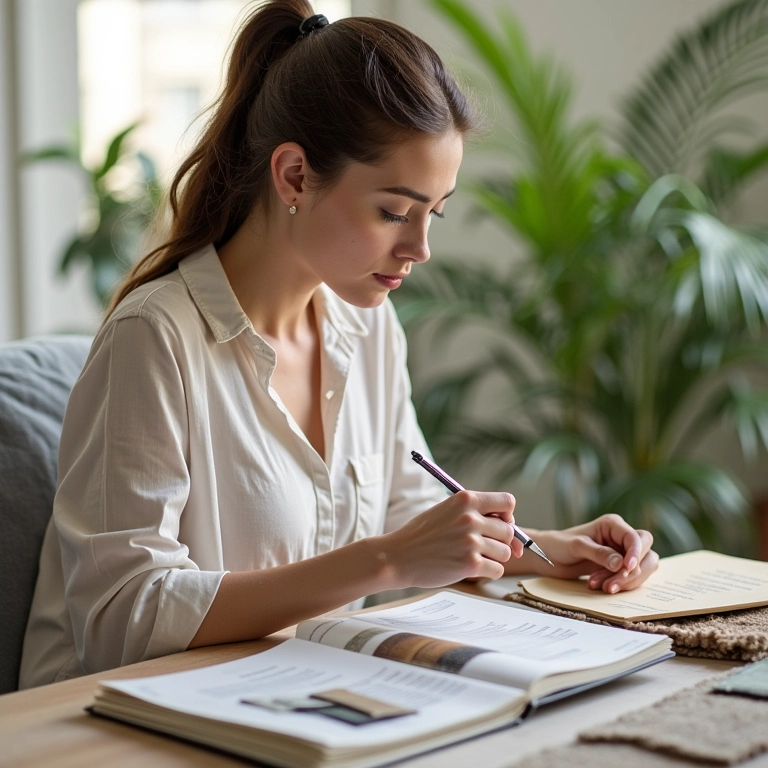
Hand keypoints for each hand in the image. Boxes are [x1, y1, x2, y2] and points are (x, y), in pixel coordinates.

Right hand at [382, 491, 523, 588]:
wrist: (398, 556)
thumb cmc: (421, 535)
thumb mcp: (446, 511)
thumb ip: (475, 514)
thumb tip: (511, 529)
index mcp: (465, 499)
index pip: (507, 502)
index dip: (507, 515)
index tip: (500, 524)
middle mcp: (470, 518)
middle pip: (508, 531)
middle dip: (500, 541)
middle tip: (480, 547)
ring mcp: (471, 541)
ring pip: (504, 552)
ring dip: (493, 558)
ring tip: (470, 556)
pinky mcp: (470, 564)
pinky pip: (497, 570)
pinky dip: (488, 572)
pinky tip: (469, 568)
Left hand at [530, 515, 657, 592]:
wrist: (548, 557)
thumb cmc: (560, 545)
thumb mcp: (577, 546)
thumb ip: (599, 553)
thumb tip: (621, 564)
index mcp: (613, 525)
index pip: (636, 538)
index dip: (636, 553)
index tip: (627, 568)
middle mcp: (621, 537)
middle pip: (646, 553)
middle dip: (633, 571)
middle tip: (611, 585)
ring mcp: (622, 553)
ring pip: (642, 568)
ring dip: (627, 581)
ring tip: (603, 587)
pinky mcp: (619, 568)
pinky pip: (632, 578)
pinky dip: (621, 585)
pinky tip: (601, 587)